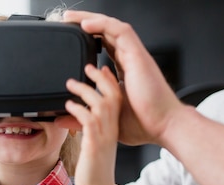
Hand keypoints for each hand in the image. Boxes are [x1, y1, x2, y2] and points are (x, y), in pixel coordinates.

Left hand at [61, 11, 184, 147]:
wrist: (163, 126)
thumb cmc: (142, 125)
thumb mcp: (102, 119)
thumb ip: (81, 116)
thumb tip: (61, 120)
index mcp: (124, 73)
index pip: (106, 48)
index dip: (91, 40)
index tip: (71, 40)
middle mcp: (130, 61)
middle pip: (107, 33)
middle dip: (87, 24)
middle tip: (67, 21)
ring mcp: (135, 57)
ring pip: (113, 28)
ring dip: (92, 20)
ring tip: (72, 18)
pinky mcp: (138, 56)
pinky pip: (121, 32)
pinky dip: (103, 25)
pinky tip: (86, 25)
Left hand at [65, 65, 121, 184]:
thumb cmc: (95, 170)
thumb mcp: (95, 145)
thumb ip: (91, 129)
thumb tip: (79, 117)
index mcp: (114, 128)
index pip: (118, 98)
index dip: (111, 81)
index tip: (102, 69)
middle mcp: (112, 130)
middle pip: (113, 95)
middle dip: (101, 78)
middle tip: (87, 68)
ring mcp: (105, 136)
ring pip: (101, 103)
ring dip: (85, 90)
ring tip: (71, 84)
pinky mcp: (94, 143)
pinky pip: (88, 119)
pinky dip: (78, 109)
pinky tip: (68, 106)